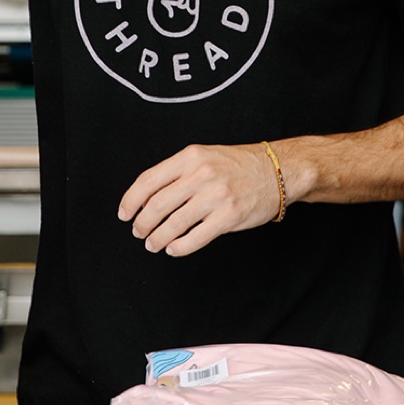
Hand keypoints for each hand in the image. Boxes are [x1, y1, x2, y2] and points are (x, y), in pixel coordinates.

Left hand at [118, 144, 280, 256]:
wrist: (279, 170)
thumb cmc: (240, 165)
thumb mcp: (205, 156)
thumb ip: (178, 172)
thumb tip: (147, 197)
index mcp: (191, 157)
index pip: (148, 180)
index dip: (131, 201)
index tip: (124, 214)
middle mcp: (201, 174)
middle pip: (157, 205)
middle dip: (142, 223)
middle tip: (139, 232)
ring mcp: (216, 196)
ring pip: (173, 224)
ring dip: (158, 238)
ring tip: (153, 244)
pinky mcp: (229, 216)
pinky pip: (195, 237)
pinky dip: (179, 247)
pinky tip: (174, 248)